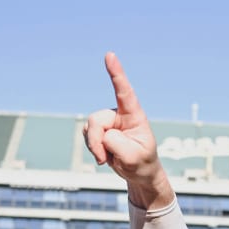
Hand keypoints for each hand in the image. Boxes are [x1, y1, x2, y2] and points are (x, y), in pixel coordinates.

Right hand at [83, 52, 173, 209]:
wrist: (139, 172)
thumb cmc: (142, 162)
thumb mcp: (133, 157)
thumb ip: (117, 143)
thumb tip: (103, 133)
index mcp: (134, 115)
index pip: (124, 91)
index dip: (116, 73)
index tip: (110, 55)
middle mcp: (119, 114)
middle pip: (96, 120)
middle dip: (95, 141)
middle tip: (102, 158)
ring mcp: (108, 122)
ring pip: (89, 129)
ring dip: (95, 147)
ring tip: (108, 158)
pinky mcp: (99, 130)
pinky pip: (86, 136)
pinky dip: (93, 149)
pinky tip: (104, 156)